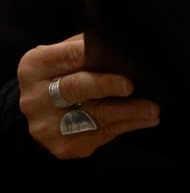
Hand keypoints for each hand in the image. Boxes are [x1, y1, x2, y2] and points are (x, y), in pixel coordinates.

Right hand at [18, 34, 158, 159]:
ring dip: (128, 111)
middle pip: (75, 88)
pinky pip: (101, 136)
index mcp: (35, 68)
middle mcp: (36, 98)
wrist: (42, 115)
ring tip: (152, 108)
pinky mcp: (63, 146)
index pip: (67, 56)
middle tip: (131, 85)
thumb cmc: (62, 77)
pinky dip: (127, 125)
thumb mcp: (63, 58)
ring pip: (94, 116)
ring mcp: (47, 126)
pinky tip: (144, 119)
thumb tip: (122, 45)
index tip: (118, 53)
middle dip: (106, 85)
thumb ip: (84, 50)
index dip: (91, 54)